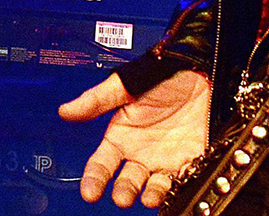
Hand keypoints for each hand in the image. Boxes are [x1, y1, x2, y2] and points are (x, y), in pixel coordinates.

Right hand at [59, 68, 210, 207]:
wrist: (202, 72)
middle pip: (127, 181)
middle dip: (124, 192)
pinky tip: (175, 188)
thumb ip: (97, 100)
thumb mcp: (126, 85)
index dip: (94, 179)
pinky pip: (182, 181)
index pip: (101, 165)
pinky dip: (178, 188)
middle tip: (123, 197)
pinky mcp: (188, 161)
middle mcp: (139, 153)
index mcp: (120, 137)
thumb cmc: (164, 76)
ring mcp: (163, 160)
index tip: (90, 192)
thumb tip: (66, 110)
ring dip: (150, 195)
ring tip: (149, 197)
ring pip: (152, 187)